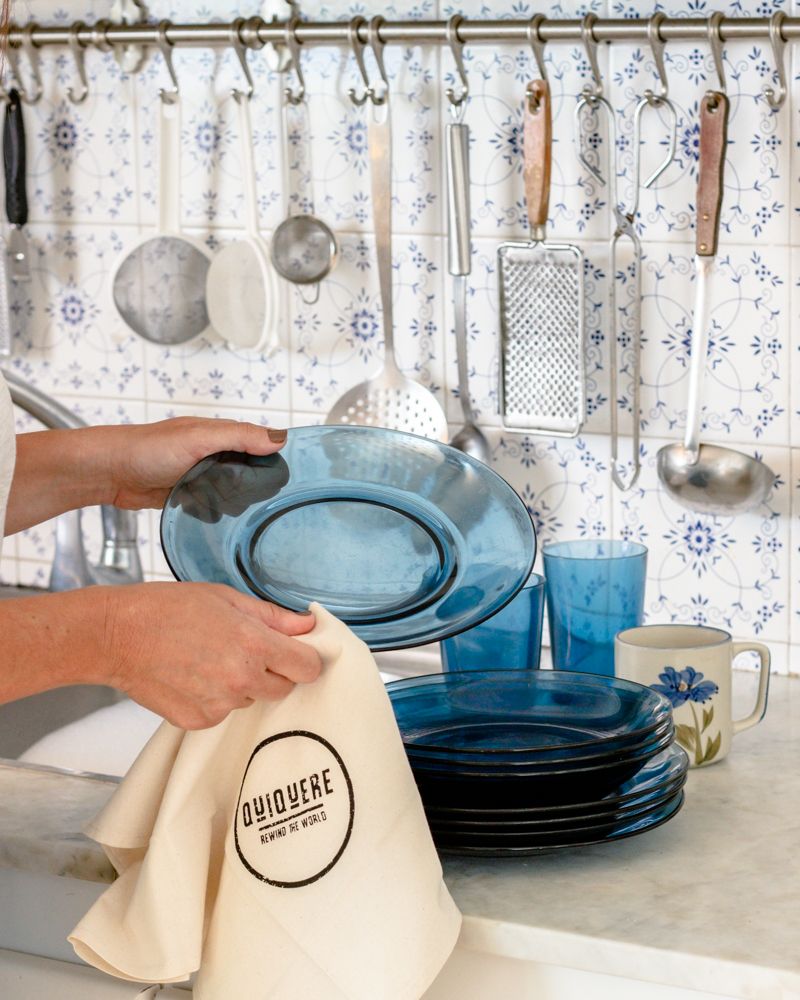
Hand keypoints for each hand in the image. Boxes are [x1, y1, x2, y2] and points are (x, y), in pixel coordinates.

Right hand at [104, 582, 321, 729]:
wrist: (117, 636)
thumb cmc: (168, 609)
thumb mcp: (226, 598)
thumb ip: (273, 617)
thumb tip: (308, 624)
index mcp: (254, 645)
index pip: (308, 668)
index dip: (305, 659)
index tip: (297, 653)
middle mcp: (241, 679)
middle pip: (284, 688)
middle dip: (273, 671)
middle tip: (245, 650)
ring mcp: (219, 705)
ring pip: (251, 700)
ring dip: (242, 684)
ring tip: (209, 658)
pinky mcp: (198, 721)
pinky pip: (223, 712)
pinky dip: (215, 697)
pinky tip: (193, 675)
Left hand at [105, 417, 287, 510]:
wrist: (107, 472)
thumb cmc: (146, 448)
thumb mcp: (198, 438)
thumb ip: (238, 436)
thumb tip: (279, 437)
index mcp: (218, 433)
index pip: (258, 442)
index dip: (276, 456)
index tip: (293, 476)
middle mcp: (211, 453)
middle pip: (248, 470)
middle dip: (259, 485)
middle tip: (269, 502)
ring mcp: (198, 475)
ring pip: (231, 490)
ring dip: (237, 502)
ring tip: (244, 514)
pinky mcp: (186, 495)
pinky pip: (211, 506)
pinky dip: (217, 513)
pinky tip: (221, 521)